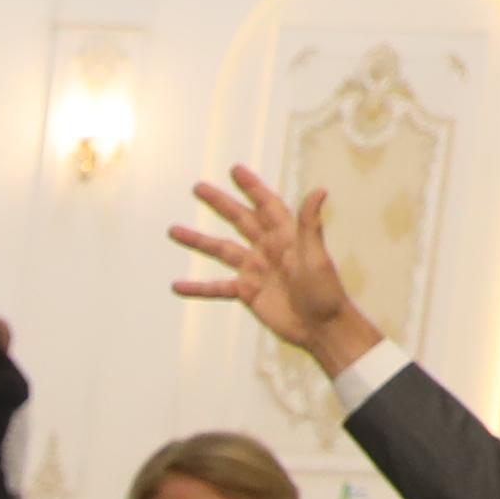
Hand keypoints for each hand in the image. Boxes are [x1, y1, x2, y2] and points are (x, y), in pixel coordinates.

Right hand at [172, 162, 380, 376]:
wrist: (320, 328)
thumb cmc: (325, 291)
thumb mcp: (316, 257)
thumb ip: (310, 225)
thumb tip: (319, 191)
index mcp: (286, 236)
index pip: (266, 205)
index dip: (252, 187)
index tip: (235, 170)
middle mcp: (268, 248)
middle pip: (239, 220)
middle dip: (219, 203)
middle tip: (198, 188)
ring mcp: (255, 270)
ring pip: (221, 250)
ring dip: (198, 240)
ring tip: (174, 230)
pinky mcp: (247, 292)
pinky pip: (217, 287)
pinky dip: (197, 288)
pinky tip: (177, 286)